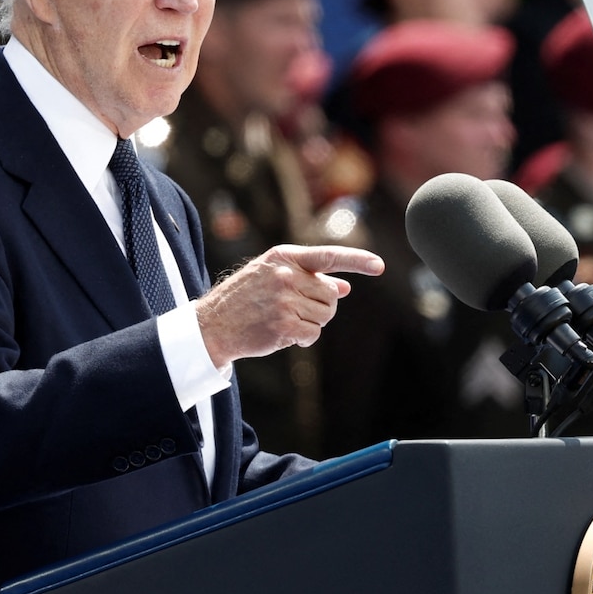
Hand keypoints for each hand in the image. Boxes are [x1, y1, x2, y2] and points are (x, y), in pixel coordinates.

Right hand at [197, 244, 382, 367]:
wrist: (213, 324)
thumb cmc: (245, 298)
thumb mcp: (273, 277)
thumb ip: (309, 278)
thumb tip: (344, 287)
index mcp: (284, 257)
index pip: (328, 255)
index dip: (357, 260)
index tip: (379, 266)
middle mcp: (286, 275)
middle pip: (330, 295)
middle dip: (320, 306)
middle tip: (294, 310)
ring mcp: (285, 300)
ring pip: (324, 315)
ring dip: (310, 322)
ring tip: (283, 319)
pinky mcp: (284, 325)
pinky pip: (313, 334)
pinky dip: (303, 338)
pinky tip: (281, 333)